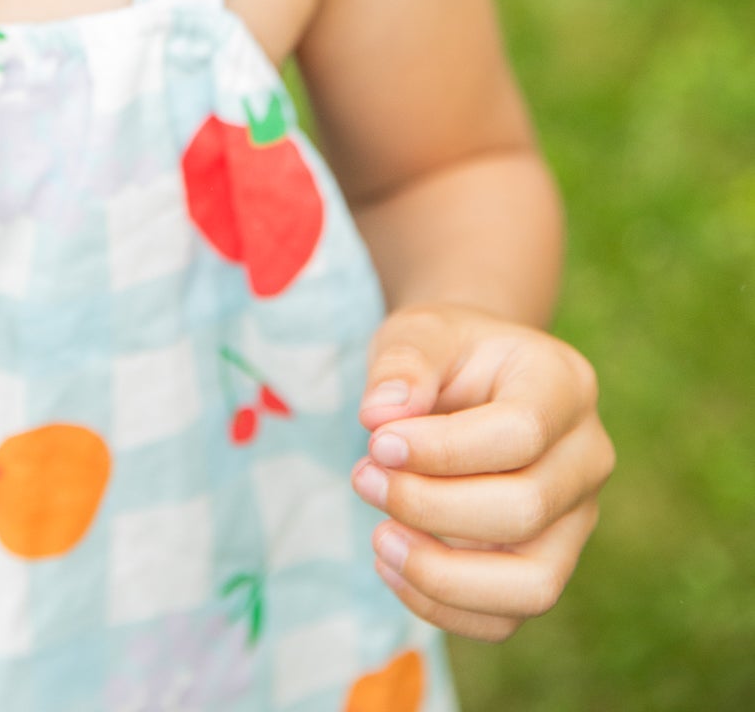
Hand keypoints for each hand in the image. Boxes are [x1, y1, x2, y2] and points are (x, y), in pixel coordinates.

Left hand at [351, 302, 614, 641]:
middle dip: (430, 506)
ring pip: (531, 585)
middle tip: (362, 477)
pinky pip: (507, 616)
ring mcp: (576, 520)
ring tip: (379, 539)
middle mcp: (587, 458)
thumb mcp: (420, 332)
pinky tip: (391, 565)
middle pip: (525, 510)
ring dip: (442, 575)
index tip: (376, 444)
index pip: (521, 433)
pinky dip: (443, 606)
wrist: (469, 378)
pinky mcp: (547, 565)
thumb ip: (404, 363)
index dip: (444, 450)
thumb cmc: (445, 354)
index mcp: (564, 385)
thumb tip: (379, 416)